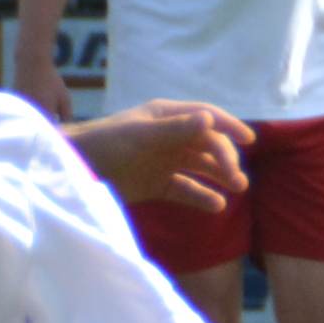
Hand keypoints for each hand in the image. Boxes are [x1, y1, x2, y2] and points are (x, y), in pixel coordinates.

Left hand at [74, 100, 250, 208]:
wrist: (73, 169)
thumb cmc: (104, 144)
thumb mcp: (141, 136)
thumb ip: (175, 130)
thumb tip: (211, 120)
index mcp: (165, 117)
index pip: (205, 117)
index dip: (229, 126)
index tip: (250, 140)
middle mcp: (168, 137)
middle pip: (207, 144)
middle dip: (225, 158)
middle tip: (238, 178)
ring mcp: (163, 161)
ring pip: (200, 167)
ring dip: (219, 176)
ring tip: (237, 189)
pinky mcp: (156, 185)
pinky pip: (186, 190)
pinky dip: (201, 197)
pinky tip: (217, 205)